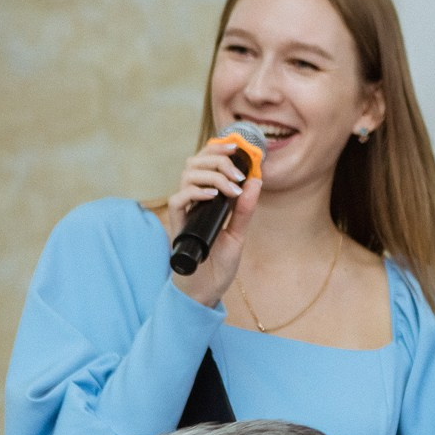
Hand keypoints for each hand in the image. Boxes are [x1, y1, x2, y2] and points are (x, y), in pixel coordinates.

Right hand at [164, 138, 260, 307]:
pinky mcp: (177, 223)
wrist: (206, 288)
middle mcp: (192, 200)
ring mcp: (184, 210)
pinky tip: (213, 196)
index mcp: (206, 198)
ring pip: (187, 175)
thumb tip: (256, 181)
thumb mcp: (238, 233)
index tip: (237, 147)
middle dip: (217, 159)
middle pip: (195, 163)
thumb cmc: (219, 262)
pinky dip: (196, 192)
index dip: (218, 151)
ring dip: (212, 175)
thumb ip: (245, 209)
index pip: (207, 164)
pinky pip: (178, 198)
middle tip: (238, 170)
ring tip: (232, 188)